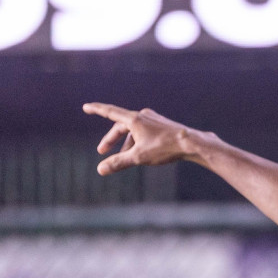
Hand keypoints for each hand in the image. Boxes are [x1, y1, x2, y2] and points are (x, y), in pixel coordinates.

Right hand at [83, 103, 203, 174]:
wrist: (191, 143)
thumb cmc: (165, 148)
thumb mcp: (138, 157)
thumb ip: (119, 162)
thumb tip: (100, 170)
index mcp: (134, 119)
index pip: (110, 112)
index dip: (96, 110)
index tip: (86, 107)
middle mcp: (143, 115)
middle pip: (121, 126)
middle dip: (111, 139)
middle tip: (102, 151)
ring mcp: (153, 119)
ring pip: (133, 131)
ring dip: (126, 143)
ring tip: (124, 158)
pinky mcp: (162, 125)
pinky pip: (144, 132)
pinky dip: (138, 142)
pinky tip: (141, 153)